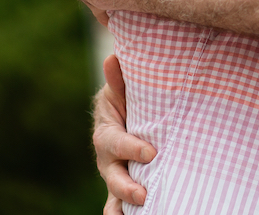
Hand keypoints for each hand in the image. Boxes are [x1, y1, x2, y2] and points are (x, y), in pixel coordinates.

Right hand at [94, 54, 154, 213]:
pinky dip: (120, 213)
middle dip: (126, 186)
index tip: (150, 153)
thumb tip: (113, 58)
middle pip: (113, 175)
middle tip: (143, 193)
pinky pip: (118, 205)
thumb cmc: (127, 99)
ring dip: (124, 203)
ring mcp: (115, 174)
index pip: (117, 142)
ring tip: (139, 209)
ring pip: (115, 193)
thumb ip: (119, 79)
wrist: (126, 115)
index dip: (131, 148)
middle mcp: (108, 158)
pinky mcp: (123, 186)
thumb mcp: (122, 89)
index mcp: (107, 133)